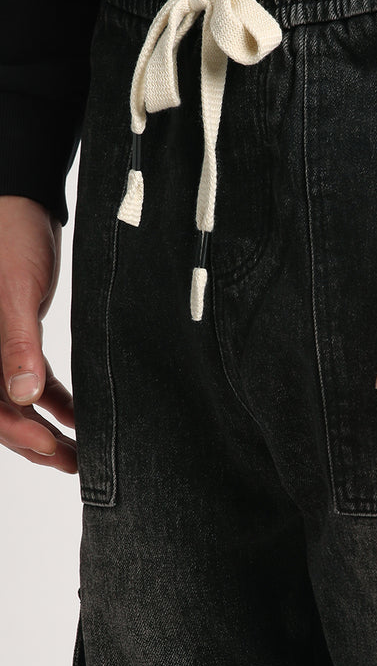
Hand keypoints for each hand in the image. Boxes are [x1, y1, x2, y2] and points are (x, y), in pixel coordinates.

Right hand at [0, 196, 76, 471]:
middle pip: (1, 413)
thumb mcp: (14, 291)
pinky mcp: (17, 339)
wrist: (20, 203)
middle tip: (74, 462)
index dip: (16, 433)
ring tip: (80, 451)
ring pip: (18, 403)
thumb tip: (24, 398)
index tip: (51, 448)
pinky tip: (78, 417)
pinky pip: (33, 380)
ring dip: (46, 428)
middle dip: (35, 443)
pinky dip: (55, 400)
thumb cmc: (9, 238)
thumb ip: (17, 345)